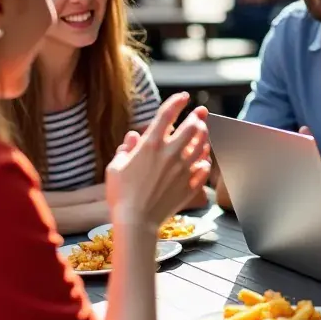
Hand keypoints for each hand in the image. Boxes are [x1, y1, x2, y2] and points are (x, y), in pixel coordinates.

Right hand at [106, 93, 210, 228]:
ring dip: (204, 136)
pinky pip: (203, 169)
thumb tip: (132, 137)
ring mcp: (183, 169)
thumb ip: (125, 150)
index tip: (183, 96)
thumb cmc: (120, 195)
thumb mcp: (115, 168)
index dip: (177, 102)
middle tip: (200, 114)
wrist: (136, 222)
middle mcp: (170, 153)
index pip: (167, 115)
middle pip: (192, 127)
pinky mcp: (189, 185)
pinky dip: (205, 161)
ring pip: (201, 145)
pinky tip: (204, 160)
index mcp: (150, 145)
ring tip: (204, 133)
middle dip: (197, 117)